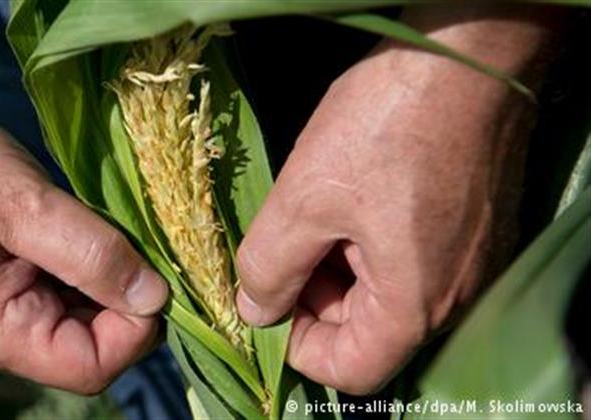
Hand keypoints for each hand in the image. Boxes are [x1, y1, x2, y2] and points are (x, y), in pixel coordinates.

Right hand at [0, 91, 168, 392]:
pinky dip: (90, 272)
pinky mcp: (3, 291)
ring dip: (110, 285)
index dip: (135, 329)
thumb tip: (156, 296)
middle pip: (89, 348)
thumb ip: (93, 253)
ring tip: (116, 235)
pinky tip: (93, 235)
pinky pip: (63, 298)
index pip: (89, 366)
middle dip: (127, 304)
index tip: (156, 277)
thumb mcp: (26, 203)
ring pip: (81, 323)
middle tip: (142, 248)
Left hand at [235, 6, 560, 393]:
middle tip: (286, 242)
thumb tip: (255, 311)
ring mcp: (470, 264)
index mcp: (416, 304)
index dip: (297, 344)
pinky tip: (349, 200)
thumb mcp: (305, 197)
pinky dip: (368, 247)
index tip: (271, 297)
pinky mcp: (472, 232)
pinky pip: (410, 264)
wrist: (468, 53)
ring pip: (385, 295)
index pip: (349, 370)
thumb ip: (271, 266)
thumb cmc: (388, 123)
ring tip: (316, 212)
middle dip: (314, 297)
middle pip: (366, 332)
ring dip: (338, 267)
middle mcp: (454, 297)